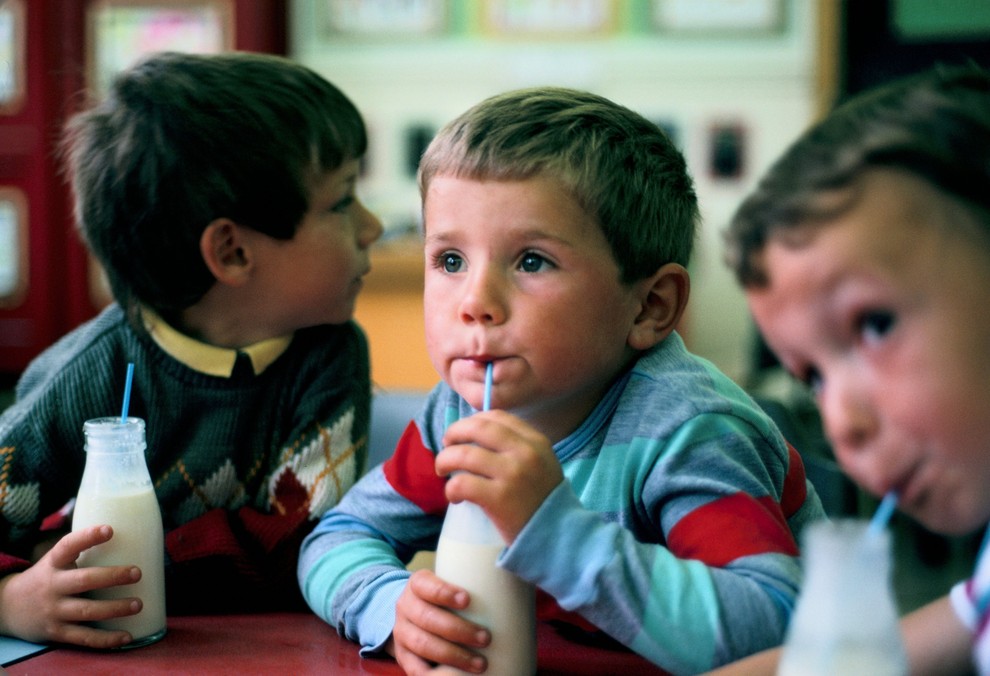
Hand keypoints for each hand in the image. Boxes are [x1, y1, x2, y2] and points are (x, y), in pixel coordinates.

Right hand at [0, 525, 141, 647]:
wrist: (9, 608)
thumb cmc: (46, 579)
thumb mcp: (55, 561)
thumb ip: (81, 553)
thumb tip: (128, 538)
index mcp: (53, 563)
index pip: (68, 545)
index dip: (88, 537)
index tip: (110, 529)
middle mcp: (52, 586)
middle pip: (84, 580)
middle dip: (112, 576)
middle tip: (137, 572)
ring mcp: (53, 610)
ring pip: (87, 611)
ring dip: (115, 608)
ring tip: (138, 604)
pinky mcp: (56, 632)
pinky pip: (83, 637)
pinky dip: (106, 639)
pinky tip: (126, 637)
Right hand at [389, 569, 489, 674]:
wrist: (413, 615)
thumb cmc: (443, 599)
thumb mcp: (449, 584)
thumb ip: (470, 583)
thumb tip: (508, 586)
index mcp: (417, 585)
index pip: (425, 585)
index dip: (444, 592)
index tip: (467, 600)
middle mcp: (405, 607)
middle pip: (428, 618)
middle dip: (458, 630)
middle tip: (485, 638)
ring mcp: (401, 633)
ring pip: (423, 644)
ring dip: (453, 655)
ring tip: (480, 663)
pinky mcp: (403, 656)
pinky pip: (416, 669)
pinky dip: (435, 675)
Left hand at [437, 410, 563, 543]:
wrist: (559, 535)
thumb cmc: (544, 500)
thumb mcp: (542, 463)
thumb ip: (517, 447)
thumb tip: (476, 435)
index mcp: (535, 441)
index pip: (497, 416)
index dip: (472, 421)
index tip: (462, 433)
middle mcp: (525, 453)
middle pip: (477, 428)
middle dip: (454, 433)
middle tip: (446, 445)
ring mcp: (512, 474)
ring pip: (464, 454)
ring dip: (445, 460)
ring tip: (442, 470)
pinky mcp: (499, 498)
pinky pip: (462, 483)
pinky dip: (451, 488)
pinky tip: (454, 496)